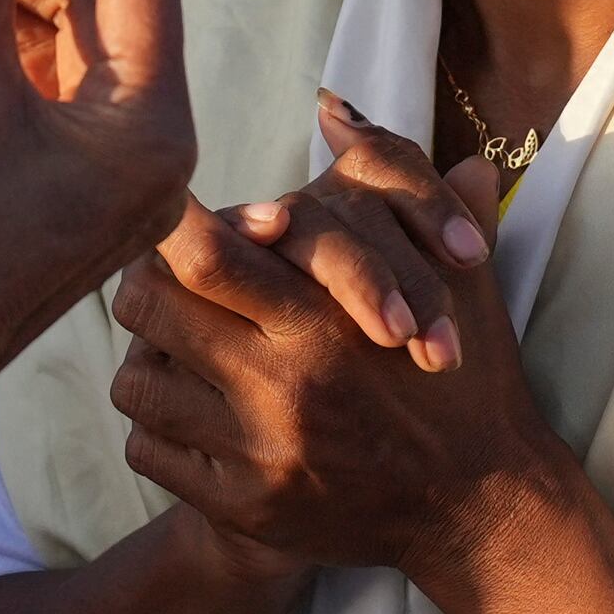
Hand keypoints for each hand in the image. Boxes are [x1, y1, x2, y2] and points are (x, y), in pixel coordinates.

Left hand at [104, 91, 566, 587]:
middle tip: (166, 285)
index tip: (170, 219)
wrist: (478, 507)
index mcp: (326, 321)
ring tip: (178, 350)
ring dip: (148, 360)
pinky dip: (159, 428)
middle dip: (148, 286)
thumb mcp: (459, 280)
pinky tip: (194, 413)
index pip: (203, 253)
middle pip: (146, 308)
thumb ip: (409, 188)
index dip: (170, 226)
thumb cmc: (464, 379)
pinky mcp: (242, 507)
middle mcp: (283, 387)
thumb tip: (342, 106)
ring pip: (135, 382)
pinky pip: (148, 449)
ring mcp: (258, 454)